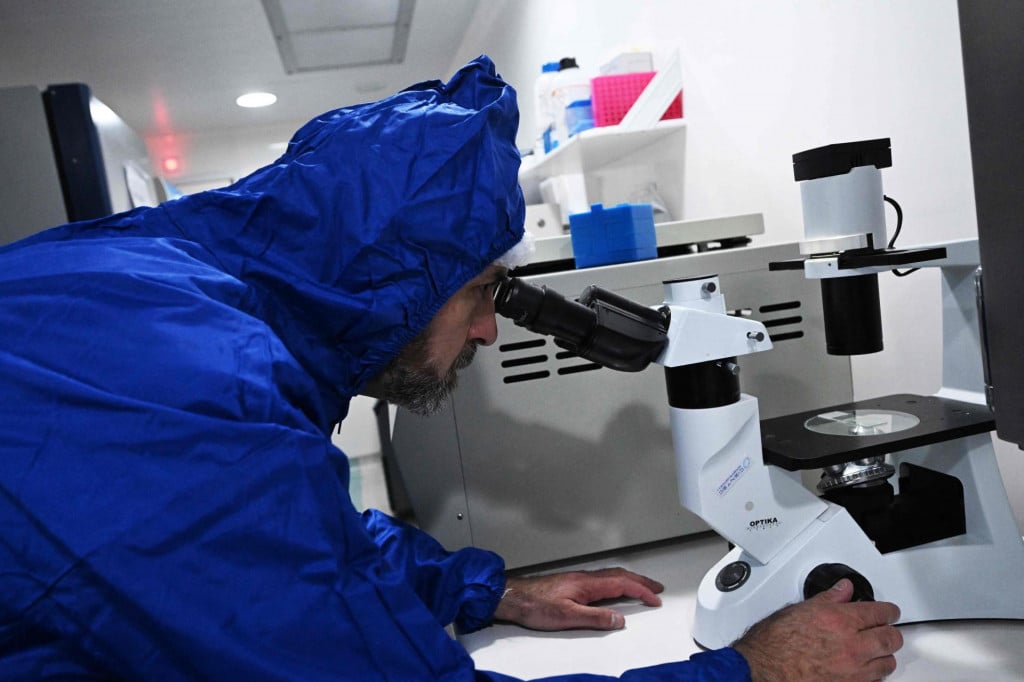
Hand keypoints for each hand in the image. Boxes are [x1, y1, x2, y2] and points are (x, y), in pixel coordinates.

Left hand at [492, 567, 663, 630]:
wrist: (514, 597)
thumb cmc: (536, 605)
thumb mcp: (568, 617)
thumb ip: (595, 618)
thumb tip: (620, 619)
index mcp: (588, 583)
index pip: (622, 584)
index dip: (641, 590)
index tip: (655, 598)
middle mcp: (585, 578)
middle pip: (620, 576)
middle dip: (641, 581)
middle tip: (657, 588)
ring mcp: (579, 579)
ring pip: (611, 576)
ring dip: (630, 580)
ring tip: (642, 587)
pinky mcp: (572, 584)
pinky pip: (603, 579)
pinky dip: (617, 582)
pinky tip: (615, 589)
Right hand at [732, 578, 902, 681]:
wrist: (764, 668)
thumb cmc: (775, 641)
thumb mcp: (800, 609)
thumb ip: (829, 599)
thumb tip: (844, 589)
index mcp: (840, 620)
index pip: (880, 613)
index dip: (889, 611)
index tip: (890, 612)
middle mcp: (852, 646)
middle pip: (890, 638)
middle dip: (891, 632)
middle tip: (887, 629)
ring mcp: (853, 670)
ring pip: (887, 662)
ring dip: (884, 655)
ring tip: (877, 651)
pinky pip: (875, 681)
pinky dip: (874, 674)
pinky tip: (867, 669)